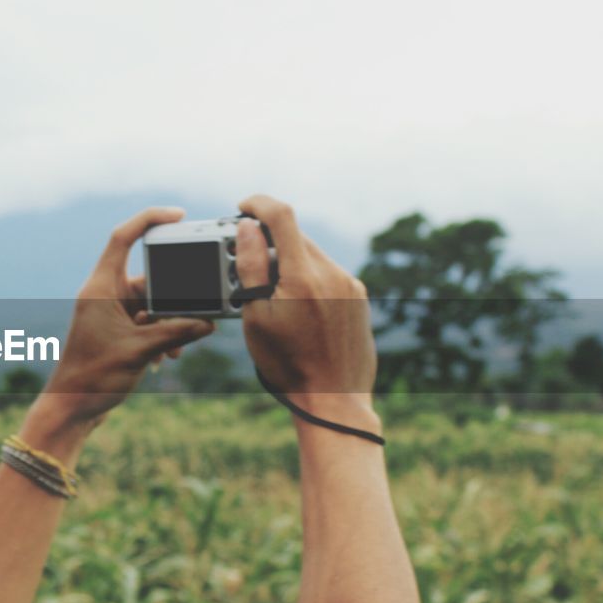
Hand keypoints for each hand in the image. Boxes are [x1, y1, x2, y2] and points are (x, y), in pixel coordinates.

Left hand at [40, 207, 214, 424]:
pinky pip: (145, 320)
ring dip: (168, 321)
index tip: (177, 215)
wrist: (71, 408)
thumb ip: (176, 333)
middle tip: (196, 306)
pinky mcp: (115, 329)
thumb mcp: (140, 351)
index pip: (123, 237)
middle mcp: (104, 294)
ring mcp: (109, 311)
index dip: (149, 219)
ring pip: (150, 303)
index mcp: (101, 287)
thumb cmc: (93, 377)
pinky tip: (168, 356)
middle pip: (148, 277)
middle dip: (172, 295)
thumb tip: (208, 324)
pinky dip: (159, 334)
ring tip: (178, 345)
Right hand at [234, 195, 377, 419]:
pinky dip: (308, 276)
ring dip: (288, 261)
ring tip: (273, 295)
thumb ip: (250, 267)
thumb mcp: (256, 317)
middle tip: (247, 264)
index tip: (243, 208)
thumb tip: (249, 227)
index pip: (281, 216)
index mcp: (302, 276)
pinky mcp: (359, 295)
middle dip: (269, 241)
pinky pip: (328, 272)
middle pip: (295, 235)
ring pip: (311, 254)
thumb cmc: (288, 364)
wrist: (333, 398)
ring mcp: (349, 283)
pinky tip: (298, 306)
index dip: (258, 203)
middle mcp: (331, 273)